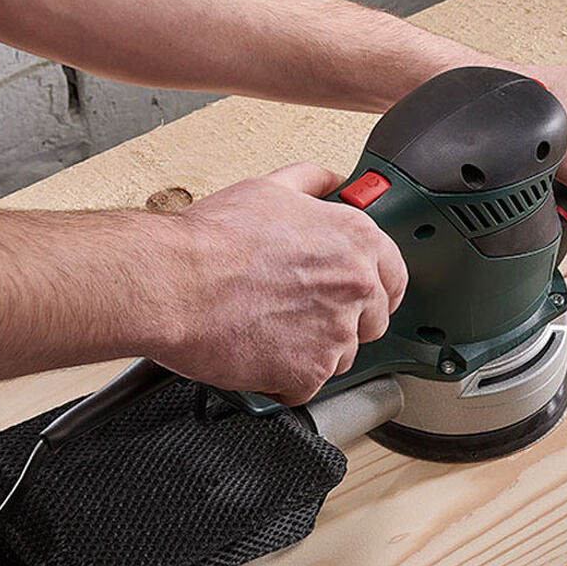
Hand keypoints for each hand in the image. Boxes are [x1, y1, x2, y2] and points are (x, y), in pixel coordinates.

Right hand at [155, 164, 407, 405]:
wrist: (172, 283)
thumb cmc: (211, 239)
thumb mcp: (269, 189)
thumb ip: (310, 182)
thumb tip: (331, 180)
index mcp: (355, 240)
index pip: (394, 277)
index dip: (372, 288)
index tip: (356, 296)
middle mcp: (355, 285)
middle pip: (371, 321)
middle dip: (340, 322)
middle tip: (298, 314)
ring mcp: (336, 332)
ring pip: (340, 356)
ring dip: (312, 352)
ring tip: (270, 332)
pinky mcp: (310, 371)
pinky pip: (307, 386)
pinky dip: (284, 380)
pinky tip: (258, 355)